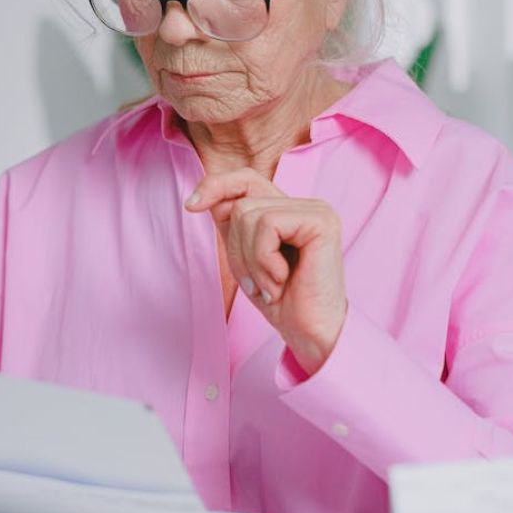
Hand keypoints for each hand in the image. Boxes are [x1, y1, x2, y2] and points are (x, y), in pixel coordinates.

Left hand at [185, 168, 346, 374]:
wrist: (311, 333)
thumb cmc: (279, 299)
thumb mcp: (244, 256)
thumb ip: (230, 224)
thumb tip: (199, 197)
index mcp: (288, 210)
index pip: (245, 179)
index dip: (215, 186)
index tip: (190, 205)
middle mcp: (305, 205)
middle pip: (240, 203)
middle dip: (236, 248)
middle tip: (258, 282)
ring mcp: (316, 210)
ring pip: (249, 214)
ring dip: (251, 260)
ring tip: (271, 284)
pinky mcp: (321, 221)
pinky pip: (267, 225)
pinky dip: (264, 260)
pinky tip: (282, 281)